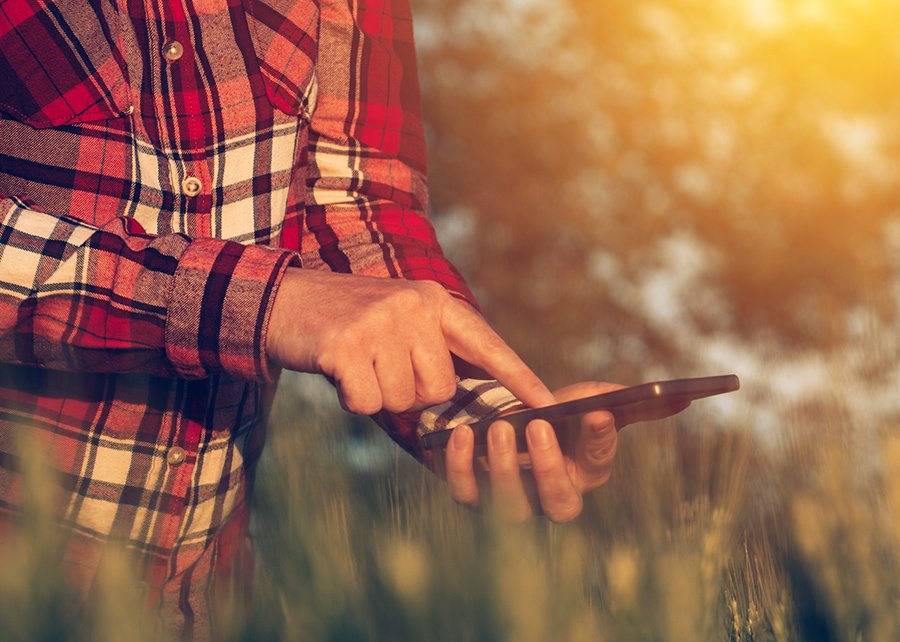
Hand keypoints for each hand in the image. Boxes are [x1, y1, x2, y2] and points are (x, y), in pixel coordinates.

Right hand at [266, 269, 554, 413]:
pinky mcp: (347, 345)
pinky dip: (351, 399)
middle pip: (439, 389)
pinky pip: (367, 402)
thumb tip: (462, 395)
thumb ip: (432, 348)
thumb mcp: (398, 320)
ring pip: (403, 400)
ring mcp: (380, 324)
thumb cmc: (347, 323)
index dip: (517, 376)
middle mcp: (413, 306)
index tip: (546, 404)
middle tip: (379, 366)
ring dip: (377, 394)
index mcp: (432, 301)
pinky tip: (338, 370)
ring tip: (357, 363)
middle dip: (410, 392)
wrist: (284, 302)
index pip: (485, 343)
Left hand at [442, 381, 620, 522]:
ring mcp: (511, 501)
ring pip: (509, 505)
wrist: (506, 422)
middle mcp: (549, 499)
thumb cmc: (550, 414)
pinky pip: (465, 492)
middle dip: (549, 468)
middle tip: (538, 425)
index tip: (596, 411)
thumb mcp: (575, 401)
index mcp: (583, 472)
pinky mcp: (474, 495)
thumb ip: (596, 401)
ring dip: (504, 467)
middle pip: (557, 504)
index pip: (599, 462)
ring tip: (500, 427)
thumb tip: (604, 410)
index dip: (599, 440)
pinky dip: (460, 465)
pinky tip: (462, 434)